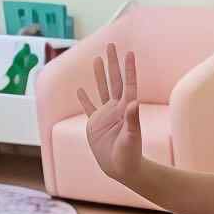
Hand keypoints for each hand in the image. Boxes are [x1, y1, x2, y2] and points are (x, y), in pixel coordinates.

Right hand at [82, 49, 144, 176]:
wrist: (121, 169)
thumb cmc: (130, 155)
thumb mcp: (131, 137)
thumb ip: (132, 119)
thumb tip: (133, 102)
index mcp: (126, 109)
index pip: (128, 84)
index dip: (129, 69)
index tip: (129, 53)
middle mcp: (116, 109)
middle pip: (113, 81)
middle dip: (112, 63)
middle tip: (110, 45)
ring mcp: (105, 116)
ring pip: (101, 89)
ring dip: (99, 74)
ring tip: (96, 59)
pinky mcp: (95, 125)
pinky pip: (89, 108)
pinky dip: (84, 99)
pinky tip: (80, 89)